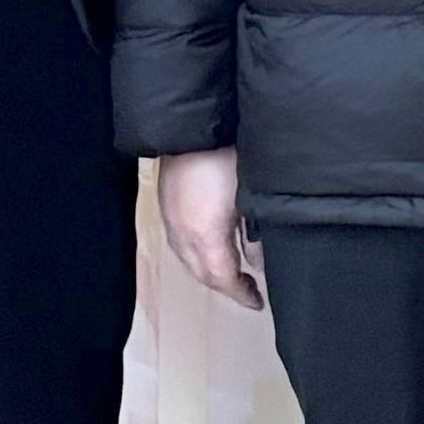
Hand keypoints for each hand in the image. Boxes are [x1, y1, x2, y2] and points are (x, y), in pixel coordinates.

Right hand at [154, 149, 263, 308]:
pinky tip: (210, 246)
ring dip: (210, 271)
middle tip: (248, 290)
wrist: (193, 122)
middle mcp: (183, 232)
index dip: (241, 294)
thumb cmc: (225, 153)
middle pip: (203, 274)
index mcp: (206, 234)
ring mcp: (171, 218)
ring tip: (232, 271)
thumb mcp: (250, 196)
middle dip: (225, 286)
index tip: (257, 302)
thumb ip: (255, 233)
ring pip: (188, 260)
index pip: (223, 278)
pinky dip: (196, 254)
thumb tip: (257, 260)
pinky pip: (180, 243)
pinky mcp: (166, 203)